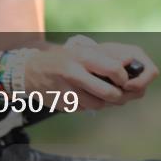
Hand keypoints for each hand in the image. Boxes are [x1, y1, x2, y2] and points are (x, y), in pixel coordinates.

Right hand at [24, 38, 158, 110]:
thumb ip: (105, 57)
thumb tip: (130, 62)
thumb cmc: (63, 59)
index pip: (114, 69)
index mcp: (83, 56)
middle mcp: (75, 73)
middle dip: (119, 96)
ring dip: (104, 103)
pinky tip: (83, 96)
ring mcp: (68, 91)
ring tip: (100, 94)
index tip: (124, 80)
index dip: (124, 78)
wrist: (30, 72)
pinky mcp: (64, 104)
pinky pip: (85, 109)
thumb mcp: (81, 50)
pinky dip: (89, 106)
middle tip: (120, 94)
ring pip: (98, 105)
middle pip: (110, 93)